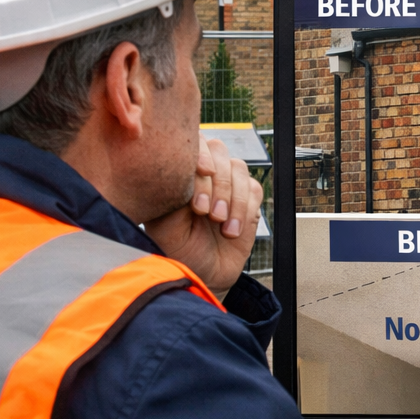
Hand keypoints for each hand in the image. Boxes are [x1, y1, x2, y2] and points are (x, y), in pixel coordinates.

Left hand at [144, 132, 262, 298]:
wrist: (203, 275)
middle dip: (217, 183)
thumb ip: (174, 195)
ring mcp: (227, 185)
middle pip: (219, 150)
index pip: (192, 143)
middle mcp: (204, 174)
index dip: (201, 152)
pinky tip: (231, 231)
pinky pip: (253, 190)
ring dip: (231, 198)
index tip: (203, 172)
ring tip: (220, 224)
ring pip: (238, 168)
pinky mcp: (247, 200)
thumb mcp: (165, 224)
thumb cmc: (178, 251)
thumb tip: (187, 171)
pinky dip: (244, 210)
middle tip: (207, 212)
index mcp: (179, 173)